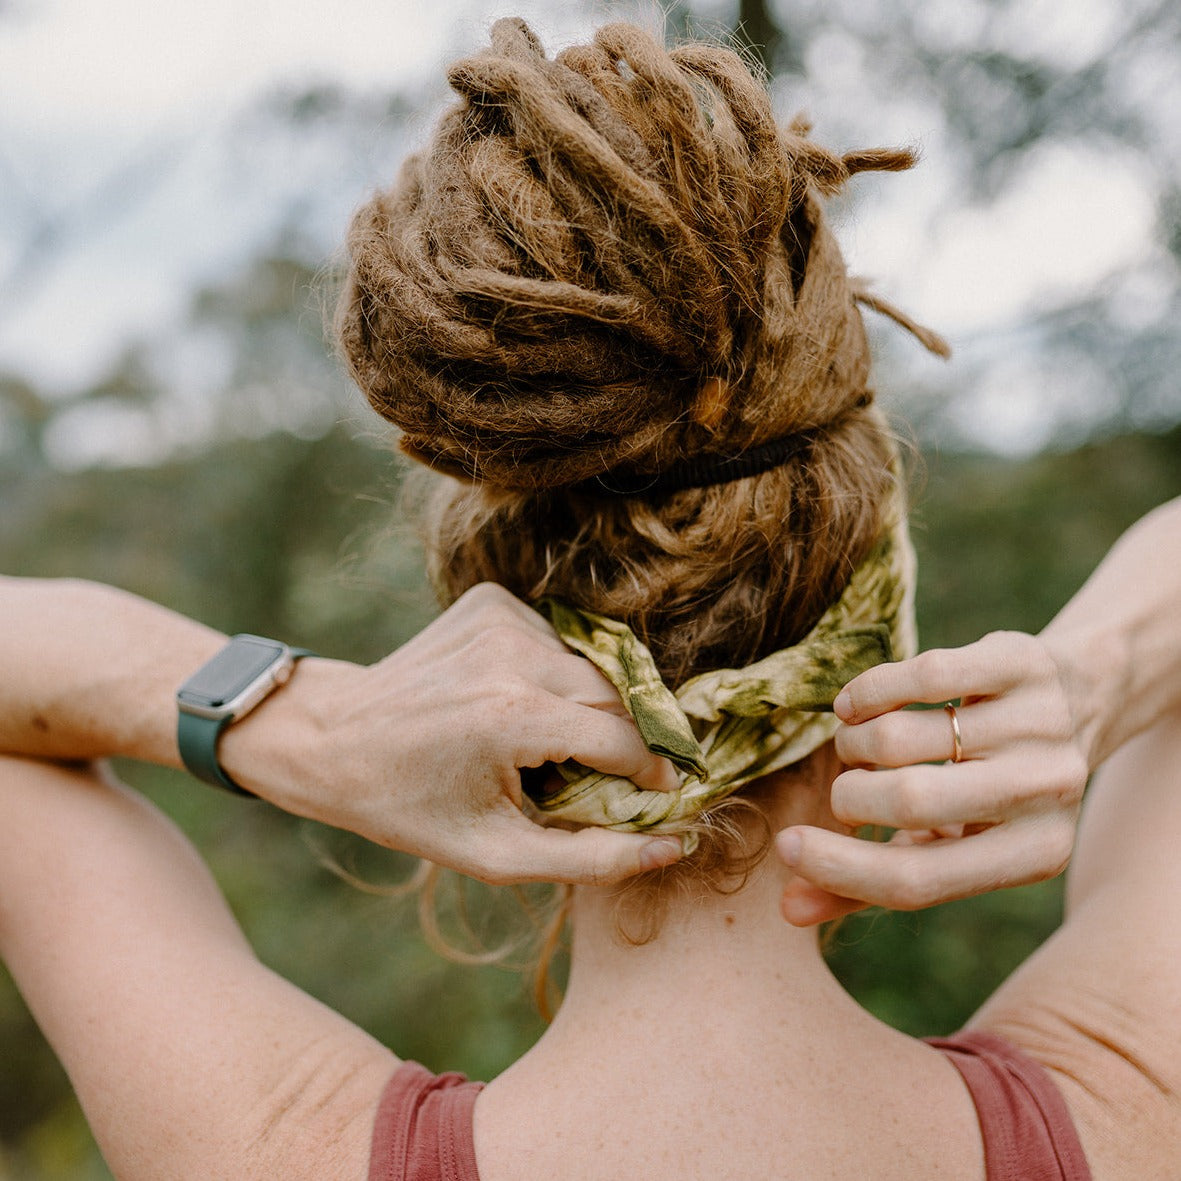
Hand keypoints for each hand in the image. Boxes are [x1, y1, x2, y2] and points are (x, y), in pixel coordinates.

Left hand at [224, 583, 682, 885]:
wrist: (334, 738)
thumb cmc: (414, 808)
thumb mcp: (497, 854)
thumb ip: (592, 858)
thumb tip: (673, 846)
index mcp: (513, 718)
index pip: (626, 741)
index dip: (653, 773)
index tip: (661, 794)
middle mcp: (512, 655)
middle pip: (619, 696)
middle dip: (624, 739)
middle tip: (599, 776)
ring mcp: (501, 619)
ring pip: (593, 665)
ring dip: (588, 705)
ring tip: (544, 741)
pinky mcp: (490, 601)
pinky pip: (559, 640)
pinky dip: (555, 675)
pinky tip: (515, 701)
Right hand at [776, 631, 1089, 924]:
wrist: (1078, 700)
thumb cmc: (991, 790)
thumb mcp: (949, 843)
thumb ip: (873, 878)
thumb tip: (790, 909)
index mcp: (1035, 855)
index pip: (918, 881)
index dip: (838, 868)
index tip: (786, 846)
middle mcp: (1046, 791)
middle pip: (909, 801)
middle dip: (849, 796)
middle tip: (847, 787)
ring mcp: (1039, 724)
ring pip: (902, 735)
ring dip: (855, 742)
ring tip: (860, 745)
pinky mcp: (1021, 663)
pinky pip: (919, 675)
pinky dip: (867, 692)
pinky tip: (856, 705)